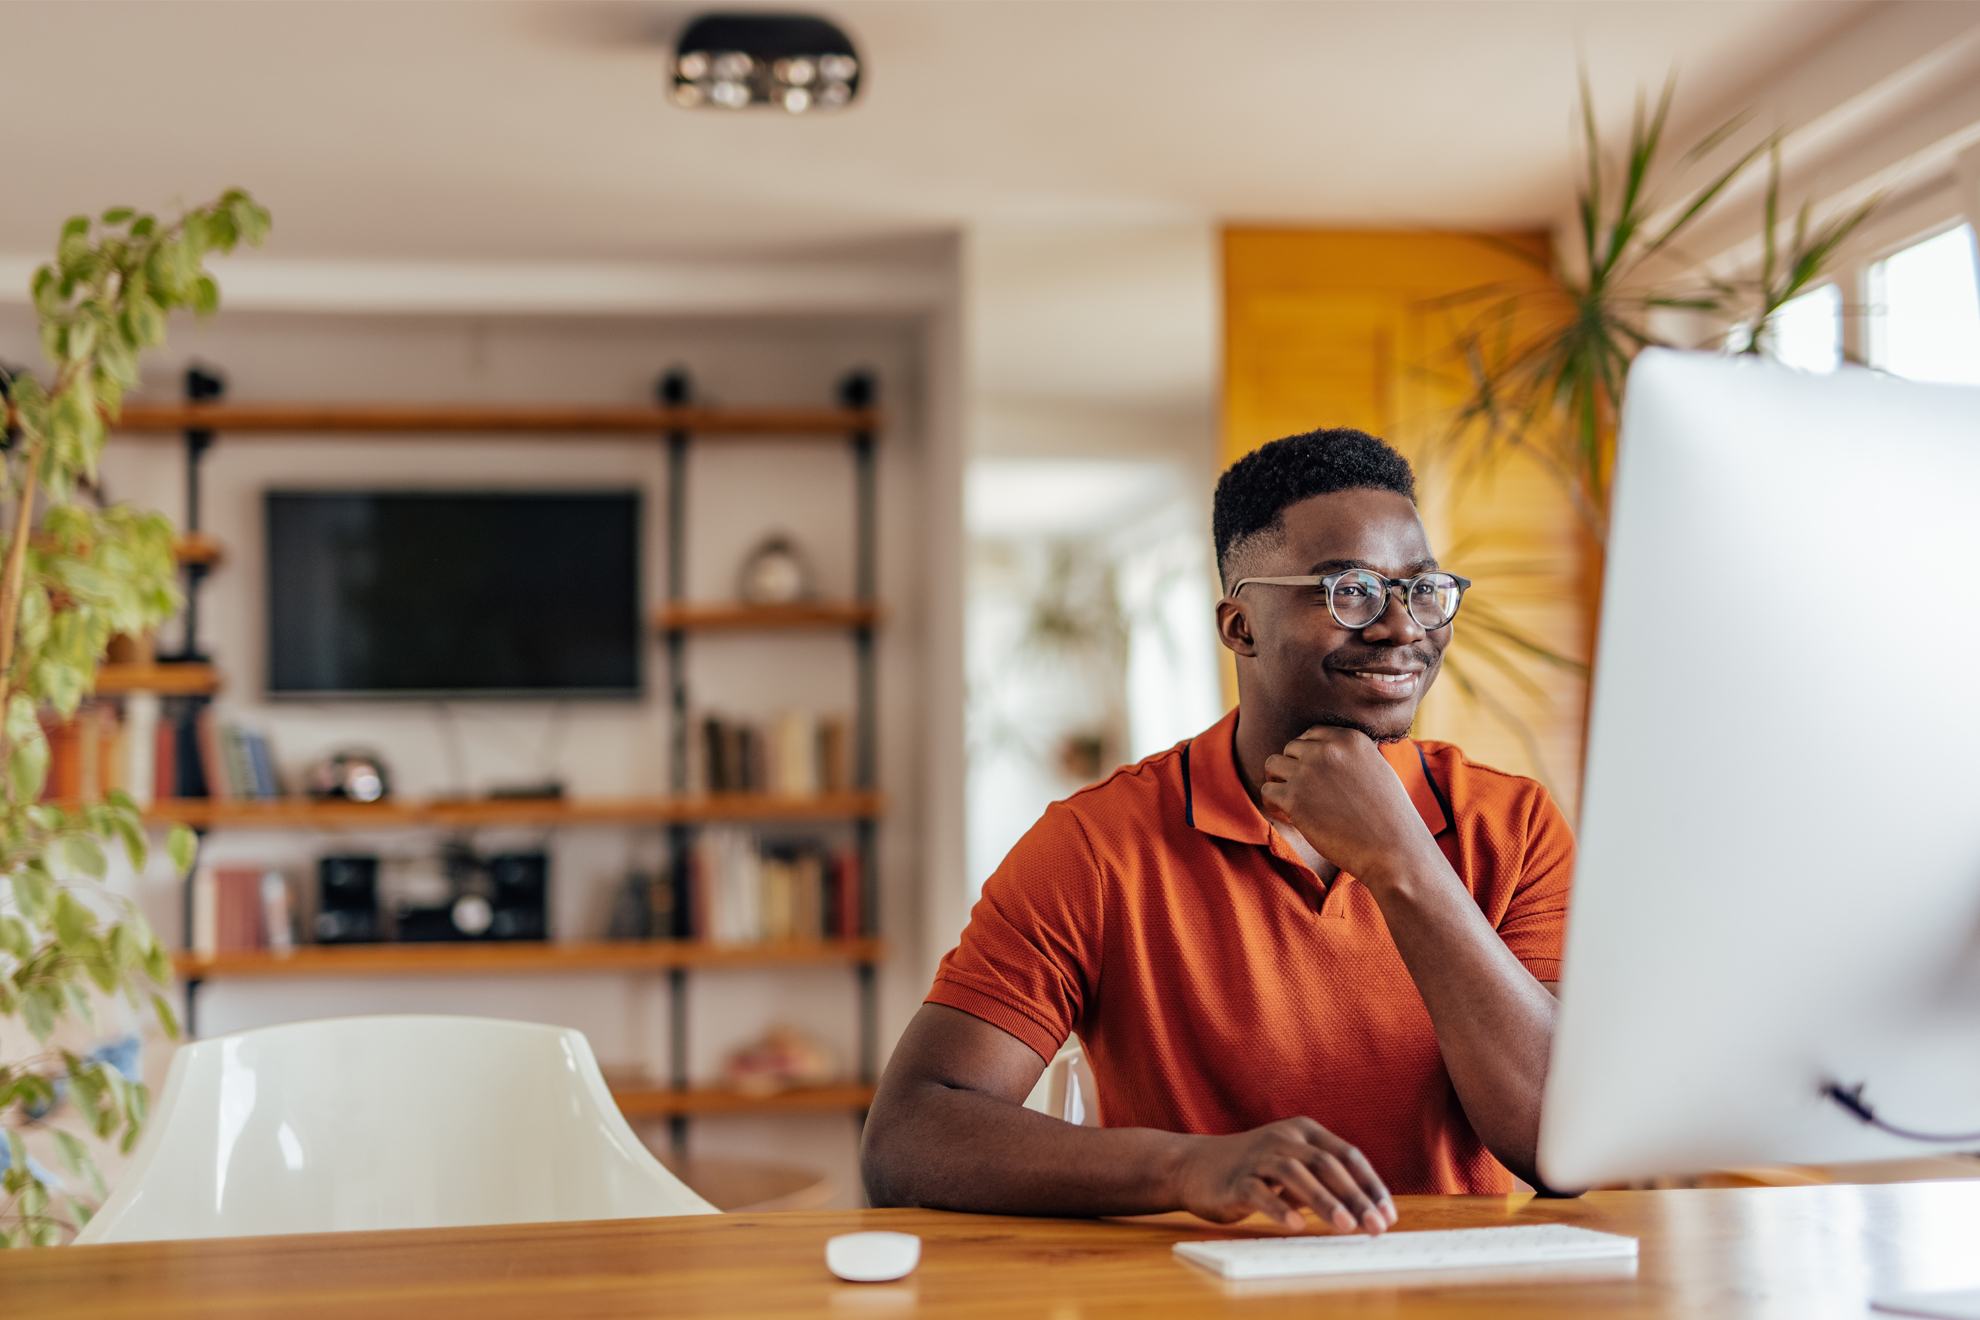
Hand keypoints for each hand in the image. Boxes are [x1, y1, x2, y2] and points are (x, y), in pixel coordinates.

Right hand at [1170, 1117, 1397, 1234]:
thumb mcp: (1292, 1167)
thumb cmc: (1252, 1169)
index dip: (1370, 1184)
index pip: (1347, 1155)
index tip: (1387, 1214)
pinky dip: (1279, 1208)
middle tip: (1375, 1226)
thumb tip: (1365, 1211)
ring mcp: (1258, 1157)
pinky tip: (1296, 1225)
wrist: (1192, 1165)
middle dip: (1355, 1196)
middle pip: (1326, 1164)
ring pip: (1296, 1174)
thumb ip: (1323, 1182)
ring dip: (1324, 1200)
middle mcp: (1283, 1138)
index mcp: (1303, 1131)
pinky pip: (1260, 1192)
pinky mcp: (1236, 1179)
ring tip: (1345, 1226)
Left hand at [1261, 727, 1440, 886]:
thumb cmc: (1390, 818)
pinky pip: (1267, 792)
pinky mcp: (1294, 798)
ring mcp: (1308, 771)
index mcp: (1350, 738)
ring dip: (1279, 784)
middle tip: (1307, 796)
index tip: (1317, 778)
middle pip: (1290, 749)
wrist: (1394, 850)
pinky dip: (1274, 806)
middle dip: (1294, 770)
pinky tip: (1292, 819)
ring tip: (1295, 805)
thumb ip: (1351, 758)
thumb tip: (1324, 759)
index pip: (1313, 735)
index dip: (1310, 756)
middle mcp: (1327, 749)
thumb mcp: (1377, 770)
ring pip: (1272, 765)